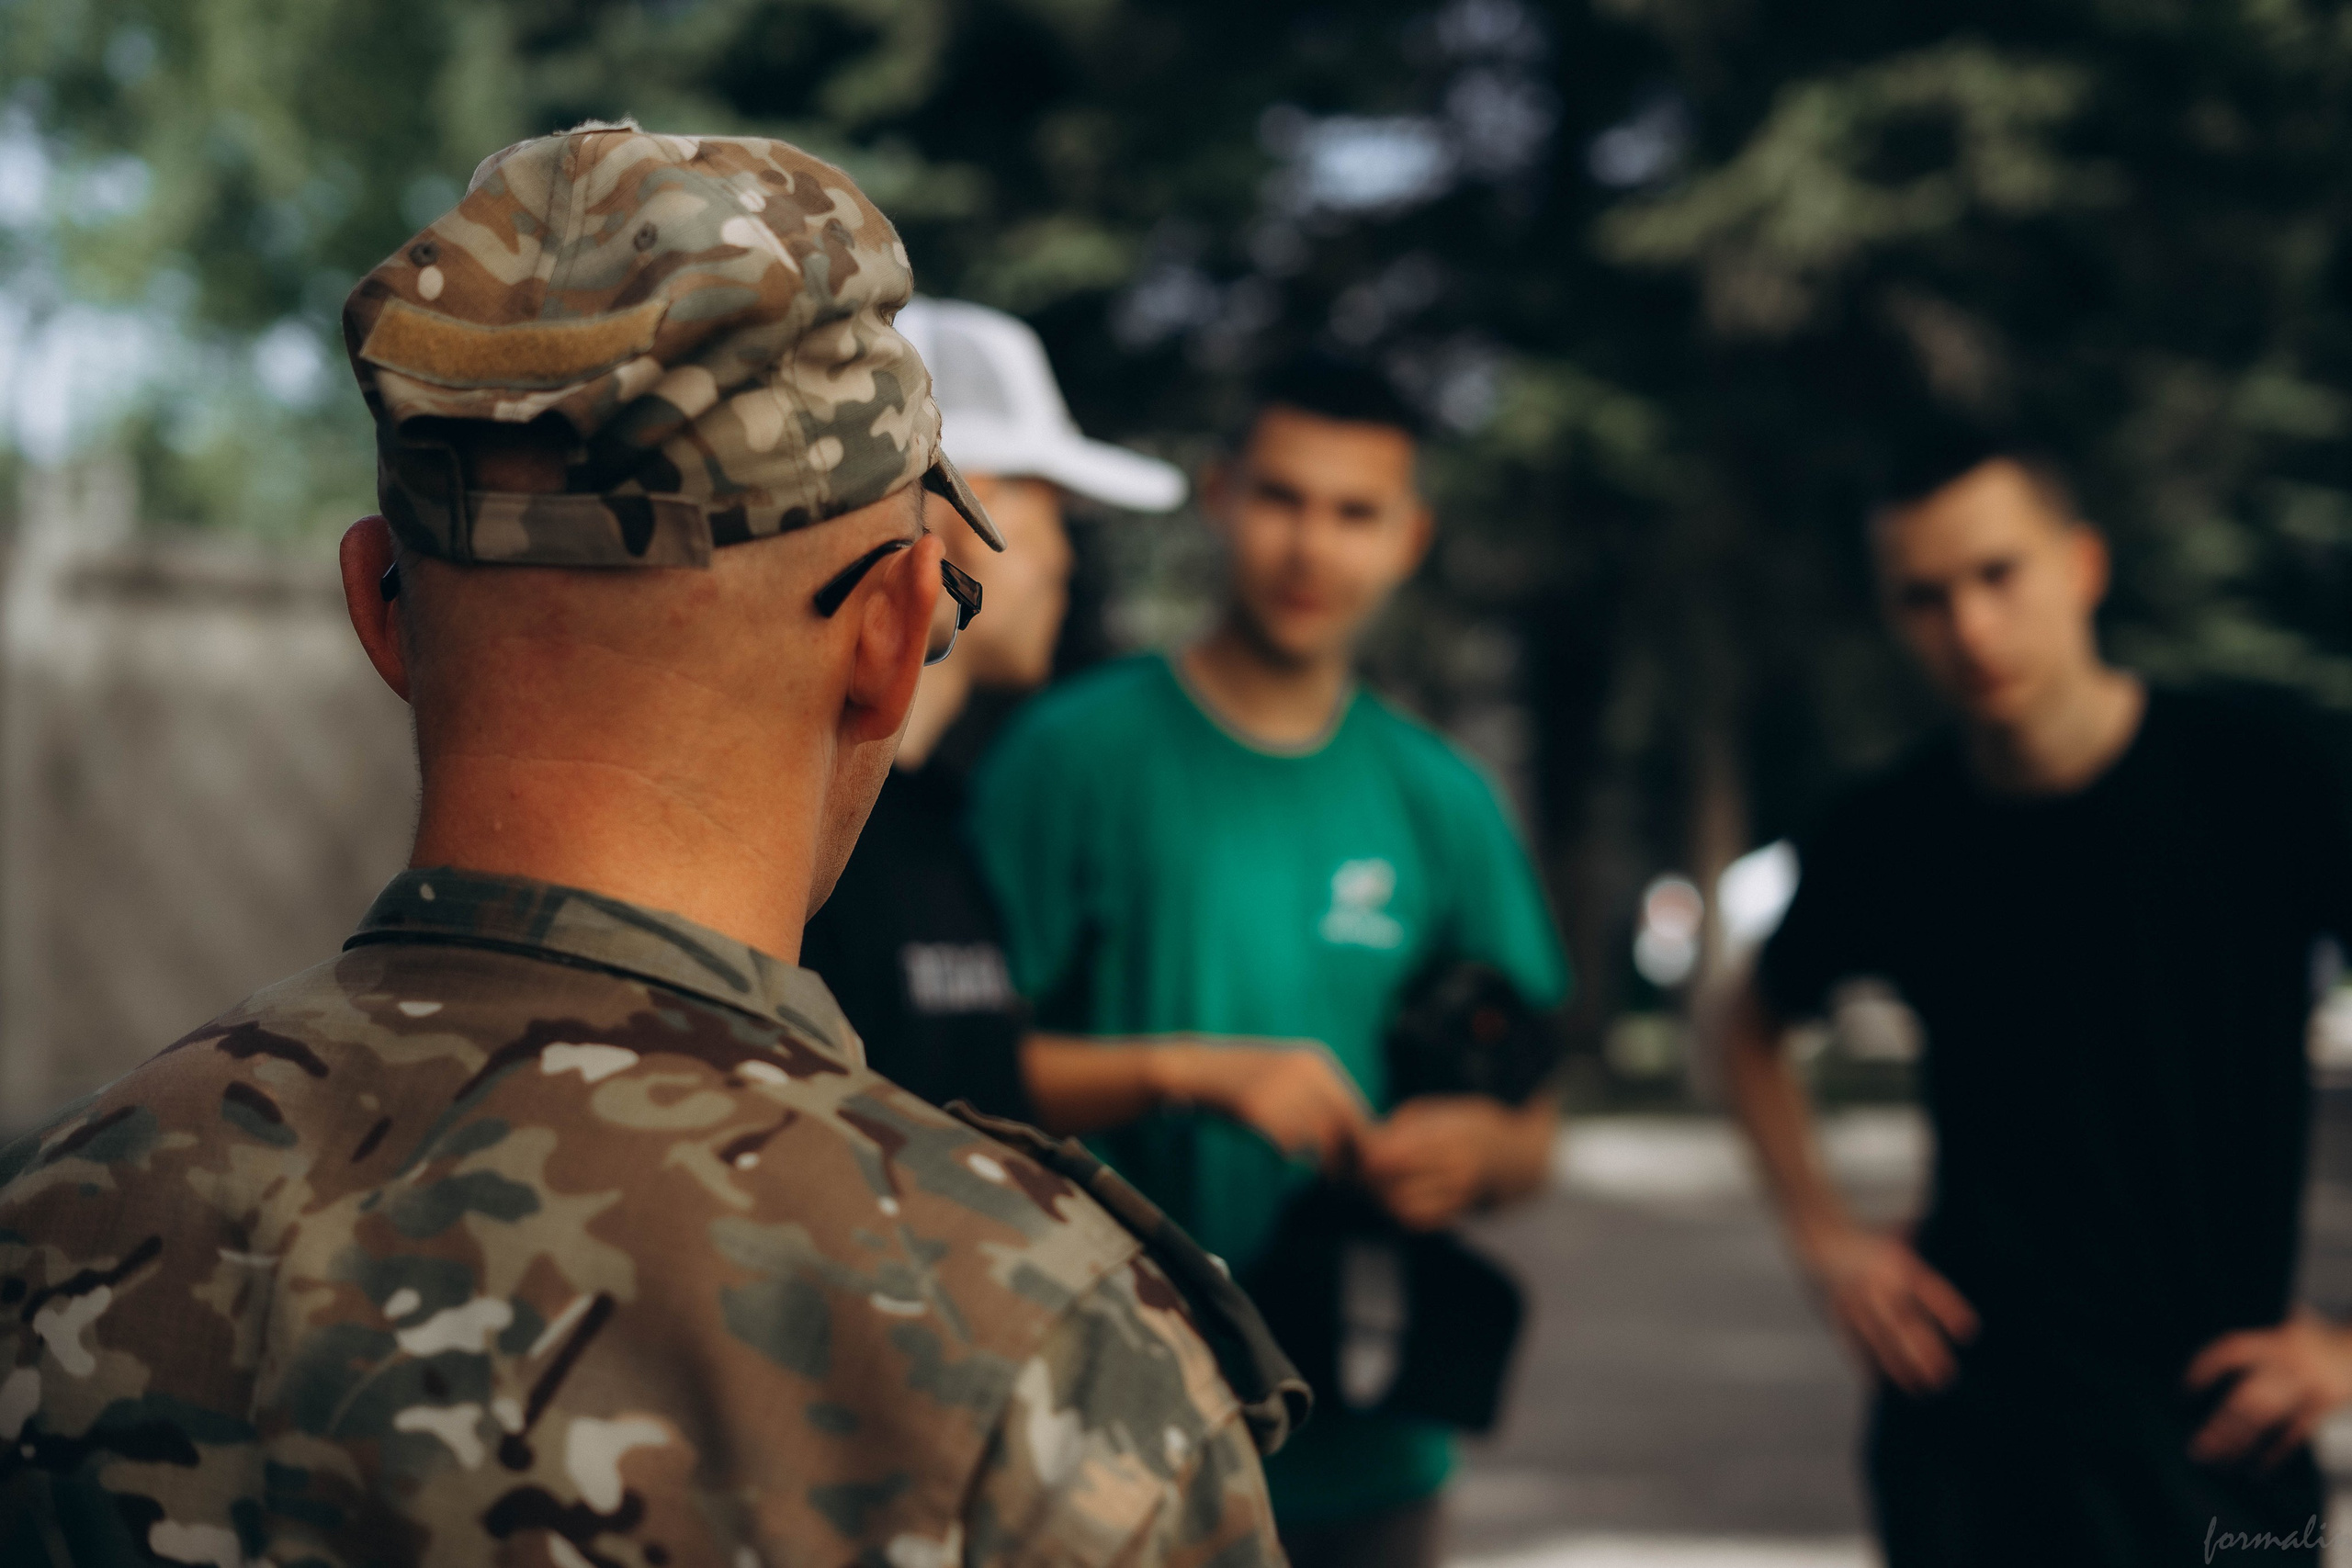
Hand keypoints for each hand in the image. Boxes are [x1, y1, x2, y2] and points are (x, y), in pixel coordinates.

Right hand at [1154, 1043, 1369, 1172]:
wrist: (1192, 1068)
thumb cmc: (1241, 1082)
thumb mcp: (1284, 1077)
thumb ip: (1314, 1098)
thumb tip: (1352, 1135)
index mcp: (1315, 1061)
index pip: (1354, 1108)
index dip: (1358, 1141)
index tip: (1353, 1165)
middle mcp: (1302, 1069)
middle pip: (1343, 1125)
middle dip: (1347, 1156)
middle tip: (1342, 1178)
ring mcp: (1279, 1086)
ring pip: (1319, 1136)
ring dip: (1324, 1161)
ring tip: (1323, 1175)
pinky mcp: (1256, 1105)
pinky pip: (1287, 1141)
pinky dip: (1292, 1155)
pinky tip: (1288, 1158)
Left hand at [1356, 1095, 1526, 1230]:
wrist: (1518, 1159)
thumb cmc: (1473, 1126)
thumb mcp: (1442, 1110)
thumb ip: (1404, 1125)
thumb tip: (1367, 1142)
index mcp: (1451, 1137)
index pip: (1394, 1156)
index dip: (1367, 1157)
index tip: (1357, 1150)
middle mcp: (1457, 1170)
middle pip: (1393, 1184)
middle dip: (1368, 1179)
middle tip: (1357, 1168)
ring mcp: (1459, 1195)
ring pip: (1401, 1206)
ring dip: (1379, 1197)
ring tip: (1372, 1182)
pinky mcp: (1457, 1213)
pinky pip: (1417, 1220)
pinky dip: (1397, 1210)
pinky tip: (1392, 1197)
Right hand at [1801, 1226, 1977, 1395]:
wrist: (1817, 1233)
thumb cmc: (1871, 1238)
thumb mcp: (1900, 1235)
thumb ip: (1929, 1249)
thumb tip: (1971, 1251)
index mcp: (1899, 1262)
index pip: (1929, 1288)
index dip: (1948, 1308)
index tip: (1970, 1331)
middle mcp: (1876, 1282)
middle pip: (1902, 1319)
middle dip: (1923, 1348)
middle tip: (1945, 1375)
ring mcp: (1853, 1299)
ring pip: (1877, 1337)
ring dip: (1897, 1364)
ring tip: (1919, 1388)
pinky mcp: (1835, 1312)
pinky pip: (1850, 1341)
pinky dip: (1864, 1364)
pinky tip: (1878, 1385)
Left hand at [2186, 1310, 2351, 1469]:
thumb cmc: (2317, 1342)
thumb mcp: (2287, 1332)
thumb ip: (2259, 1349)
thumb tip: (2208, 1369)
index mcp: (2277, 1341)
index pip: (2232, 1350)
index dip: (2205, 1367)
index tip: (2184, 1390)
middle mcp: (2291, 1362)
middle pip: (2248, 1398)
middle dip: (2220, 1425)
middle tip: (2197, 1448)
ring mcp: (2311, 1386)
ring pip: (2268, 1419)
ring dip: (2240, 1442)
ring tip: (2216, 1461)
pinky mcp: (2327, 1405)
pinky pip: (2297, 1432)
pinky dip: (2275, 1451)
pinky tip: (2254, 1468)